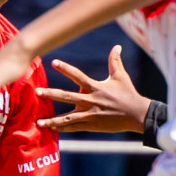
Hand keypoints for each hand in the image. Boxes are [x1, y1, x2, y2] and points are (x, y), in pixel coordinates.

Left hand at [36, 47, 150, 133]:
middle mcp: (90, 101)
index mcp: (95, 87)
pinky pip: (74, 127)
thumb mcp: (121, 76)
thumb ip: (115, 61)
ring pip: (67, 118)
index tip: (53, 62)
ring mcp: (90, 114)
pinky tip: (51, 129)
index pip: (77, 75)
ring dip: (52, 120)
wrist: (137, 115)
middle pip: (67, 97)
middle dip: (51, 94)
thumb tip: (117, 46)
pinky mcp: (92, 126)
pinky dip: (62, 129)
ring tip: (38, 122)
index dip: (65, 68)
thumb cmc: (129, 94)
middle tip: (37, 92)